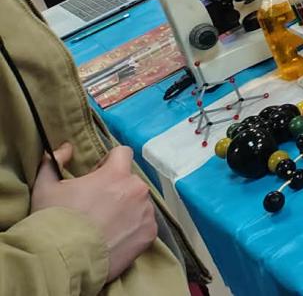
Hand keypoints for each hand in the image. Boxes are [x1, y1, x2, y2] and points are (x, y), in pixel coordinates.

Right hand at [30, 144, 156, 284]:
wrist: (61, 261)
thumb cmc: (53, 221)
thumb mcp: (45, 188)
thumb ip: (55, 160)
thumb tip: (67, 147)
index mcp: (116, 174)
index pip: (123, 153)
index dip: (109, 163)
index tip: (96, 178)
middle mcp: (137, 189)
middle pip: (131, 182)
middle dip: (116, 190)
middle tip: (96, 208)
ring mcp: (146, 212)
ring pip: (139, 204)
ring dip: (126, 210)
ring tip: (104, 227)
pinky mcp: (149, 234)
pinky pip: (144, 225)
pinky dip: (133, 230)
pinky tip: (113, 240)